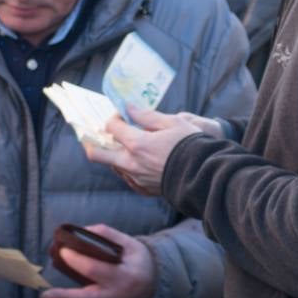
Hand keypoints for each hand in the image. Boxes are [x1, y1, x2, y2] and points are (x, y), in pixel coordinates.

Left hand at [40, 224, 154, 297]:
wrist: (156, 282)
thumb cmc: (139, 260)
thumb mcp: (129, 243)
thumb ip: (107, 235)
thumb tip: (81, 231)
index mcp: (125, 275)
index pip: (96, 269)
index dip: (77, 260)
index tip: (63, 251)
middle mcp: (118, 295)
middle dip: (66, 297)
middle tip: (46, 294)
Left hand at [83, 105, 204, 195]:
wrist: (205, 176)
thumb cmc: (191, 145)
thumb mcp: (172, 122)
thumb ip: (146, 115)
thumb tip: (128, 108)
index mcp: (137, 144)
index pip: (111, 127)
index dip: (114, 118)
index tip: (122, 115)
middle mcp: (131, 163)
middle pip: (96, 154)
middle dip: (93, 142)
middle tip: (101, 134)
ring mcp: (136, 178)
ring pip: (113, 166)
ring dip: (115, 154)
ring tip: (128, 146)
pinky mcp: (143, 189)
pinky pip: (127, 178)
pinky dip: (128, 168)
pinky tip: (140, 161)